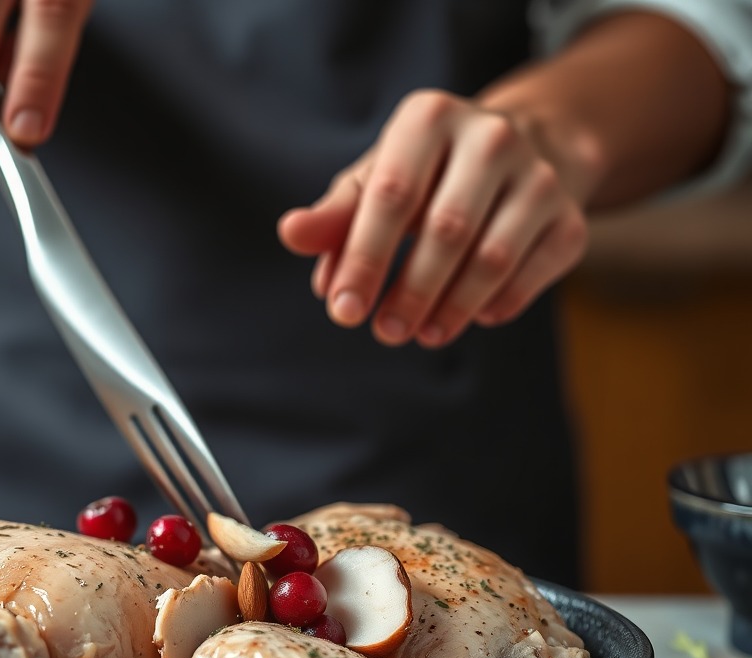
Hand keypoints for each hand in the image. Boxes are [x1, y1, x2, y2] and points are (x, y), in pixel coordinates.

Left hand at [277, 90, 588, 347]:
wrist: (522, 153)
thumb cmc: (427, 175)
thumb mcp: (374, 183)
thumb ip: (334, 216)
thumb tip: (292, 235)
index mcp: (429, 119)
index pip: (391, 197)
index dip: (364, 260)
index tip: (343, 312)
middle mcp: (491, 138)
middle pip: (446, 231)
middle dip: (409, 292)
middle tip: (385, 332)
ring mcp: (539, 177)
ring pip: (492, 259)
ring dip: (451, 309)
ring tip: (421, 334)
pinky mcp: (570, 218)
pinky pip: (531, 275)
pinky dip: (497, 305)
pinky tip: (471, 317)